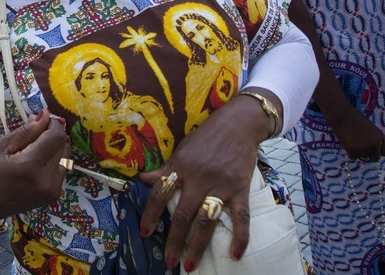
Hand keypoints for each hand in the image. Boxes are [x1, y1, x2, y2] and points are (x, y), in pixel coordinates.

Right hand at [0, 110, 68, 223]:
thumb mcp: (3, 146)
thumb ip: (27, 130)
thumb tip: (45, 116)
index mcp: (31, 166)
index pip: (56, 137)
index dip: (53, 124)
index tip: (43, 119)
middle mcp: (46, 179)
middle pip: (62, 145)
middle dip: (52, 134)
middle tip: (36, 132)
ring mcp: (53, 189)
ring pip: (65, 156)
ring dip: (55, 147)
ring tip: (36, 147)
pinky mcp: (54, 194)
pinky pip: (62, 168)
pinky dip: (55, 160)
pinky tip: (39, 161)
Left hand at [139, 106, 257, 270]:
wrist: (238, 123)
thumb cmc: (207, 136)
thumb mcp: (182, 149)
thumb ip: (165, 167)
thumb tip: (142, 179)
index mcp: (181, 167)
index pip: (160, 193)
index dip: (151, 214)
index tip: (144, 232)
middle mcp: (199, 177)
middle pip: (183, 214)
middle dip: (174, 240)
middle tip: (168, 261)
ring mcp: (221, 184)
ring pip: (206, 220)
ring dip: (197, 245)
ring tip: (189, 265)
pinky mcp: (241, 189)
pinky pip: (241, 217)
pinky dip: (240, 236)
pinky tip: (235, 255)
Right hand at [328, 105, 384, 160]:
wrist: (342, 115)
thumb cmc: (355, 117)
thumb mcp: (370, 127)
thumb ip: (373, 138)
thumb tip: (372, 148)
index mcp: (380, 137)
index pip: (384, 152)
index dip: (377, 151)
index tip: (371, 149)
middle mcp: (374, 144)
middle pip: (375, 158)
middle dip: (369, 155)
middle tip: (362, 150)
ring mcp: (364, 148)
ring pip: (363, 157)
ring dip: (358, 152)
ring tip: (352, 143)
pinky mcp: (353, 150)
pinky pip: (353, 157)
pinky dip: (350, 153)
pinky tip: (347, 145)